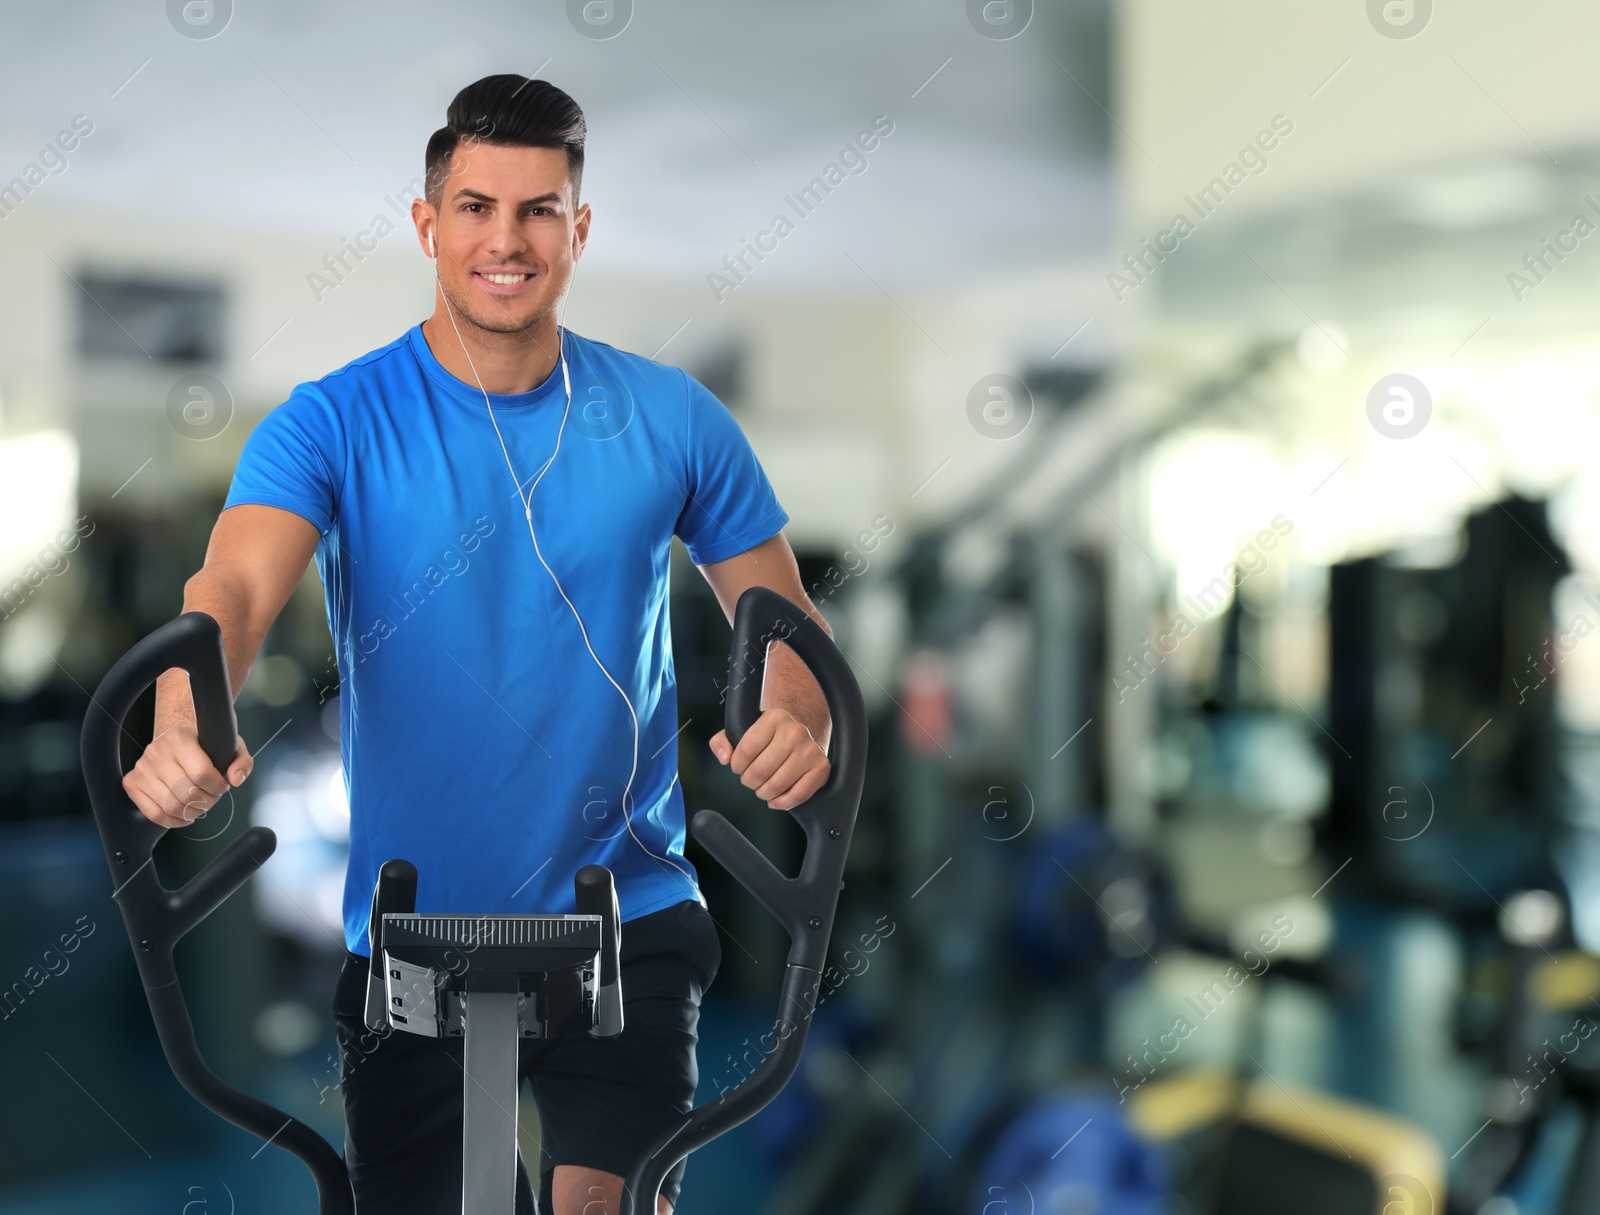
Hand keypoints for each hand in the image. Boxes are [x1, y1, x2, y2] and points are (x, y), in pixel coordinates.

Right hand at [124, 722, 252, 828]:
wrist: (174, 739)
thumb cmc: (203, 745)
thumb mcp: (228, 745)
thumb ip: (241, 761)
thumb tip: (236, 780)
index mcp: (180, 739)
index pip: (202, 774)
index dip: (218, 787)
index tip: (222, 786)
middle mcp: (157, 752)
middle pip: (187, 794)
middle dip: (207, 802)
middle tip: (212, 797)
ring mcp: (142, 769)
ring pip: (171, 807)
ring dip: (192, 813)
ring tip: (200, 804)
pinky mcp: (132, 783)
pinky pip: (154, 814)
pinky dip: (174, 822)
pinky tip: (185, 815)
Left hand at [709, 709, 828, 810]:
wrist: (799, 734)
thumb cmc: (767, 737)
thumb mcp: (742, 730)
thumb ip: (722, 741)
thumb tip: (724, 757)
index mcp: (774, 718)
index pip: (747, 750)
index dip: (737, 765)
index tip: (738, 767)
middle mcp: (795, 731)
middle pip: (761, 770)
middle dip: (749, 781)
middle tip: (751, 779)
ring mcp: (810, 750)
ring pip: (778, 785)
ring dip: (764, 793)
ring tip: (762, 787)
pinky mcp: (821, 768)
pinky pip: (799, 795)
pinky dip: (783, 802)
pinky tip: (776, 798)